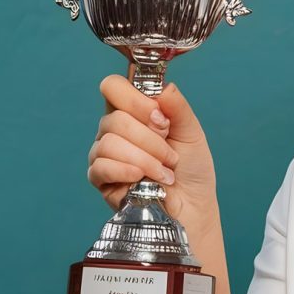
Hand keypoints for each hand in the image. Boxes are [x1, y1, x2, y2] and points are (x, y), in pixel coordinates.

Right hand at [88, 75, 218, 221]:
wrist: (193, 205)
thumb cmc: (191, 168)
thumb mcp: (191, 132)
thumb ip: (178, 107)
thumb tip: (164, 87)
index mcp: (133, 111)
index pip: (113, 87)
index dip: (135, 100)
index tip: (161, 119)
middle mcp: (114, 129)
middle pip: (114, 118)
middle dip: (150, 139)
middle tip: (170, 154)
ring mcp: (104, 153)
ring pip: (109, 142)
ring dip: (144, 158)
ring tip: (163, 172)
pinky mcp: (101, 179)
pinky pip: (101, 166)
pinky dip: (126, 170)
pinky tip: (141, 178)